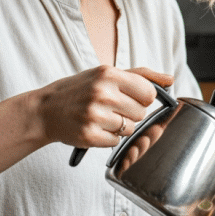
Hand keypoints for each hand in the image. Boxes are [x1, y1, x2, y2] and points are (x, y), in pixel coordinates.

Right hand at [35, 65, 172, 148]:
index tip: (130, 97)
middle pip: (141, 113)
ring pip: (130, 128)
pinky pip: (116, 141)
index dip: (142, 98)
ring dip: (119, 126)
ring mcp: (95, 115)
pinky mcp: (89, 135)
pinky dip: (108, 137)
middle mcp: (102, 93)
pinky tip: (94, 127)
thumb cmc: (78, 90)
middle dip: (130, 113)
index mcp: (109, 74)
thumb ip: (141, 75)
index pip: (149, 93)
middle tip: (110, 108)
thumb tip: (170, 79)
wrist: (44, 110)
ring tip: (101, 117)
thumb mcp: (105, 74)